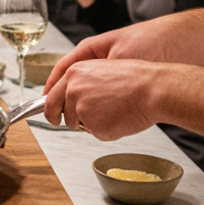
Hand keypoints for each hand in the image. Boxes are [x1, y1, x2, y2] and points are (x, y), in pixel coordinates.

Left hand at [42, 57, 163, 138]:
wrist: (153, 89)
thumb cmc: (135, 80)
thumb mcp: (101, 70)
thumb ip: (82, 84)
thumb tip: (71, 99)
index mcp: (74, 73)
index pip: (51, 96)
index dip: (50, 108)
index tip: (51, 115)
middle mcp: (73, 89)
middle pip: (58, 113)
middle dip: (64, 120)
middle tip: (74, 122)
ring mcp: (81, 108)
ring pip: (79, 124)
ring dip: (91, 123)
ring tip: (113, 110)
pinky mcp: (93, 125)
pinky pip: (96, 133)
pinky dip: (107, 131)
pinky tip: (119, 118)